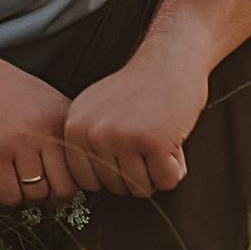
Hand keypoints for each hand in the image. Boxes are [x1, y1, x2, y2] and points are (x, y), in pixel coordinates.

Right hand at [0, 39, 77, 209]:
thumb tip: (76, 172)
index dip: (69, 182)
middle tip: (36, 190)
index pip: (82, 169)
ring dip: (25, 198)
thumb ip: (61, 130)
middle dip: (50, 198)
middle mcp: (46, 131)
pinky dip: (6, 200)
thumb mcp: (42, 99)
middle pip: (64, 190)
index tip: (54, 181)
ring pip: (36, 195)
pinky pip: (9, 196)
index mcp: (63, 117)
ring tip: (16, 184)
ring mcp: (20, 143)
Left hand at [61, 51, 203, 198]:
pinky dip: (176, 167)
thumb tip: (89, 186)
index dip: (112, 174)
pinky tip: (171, 139)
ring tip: (157, 137)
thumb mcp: (96, 111)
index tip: (125, 152)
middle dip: (137, 173)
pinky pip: (166, 181)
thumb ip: (87, 144)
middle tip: (146, 140)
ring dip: (156, 171)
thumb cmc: (139, 89)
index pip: (86, 182)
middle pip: (114, 188)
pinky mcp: (152, 141)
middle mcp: (92, 133)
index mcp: (75, 127)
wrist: (170, 60)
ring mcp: (121, 137)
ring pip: (140, 189)